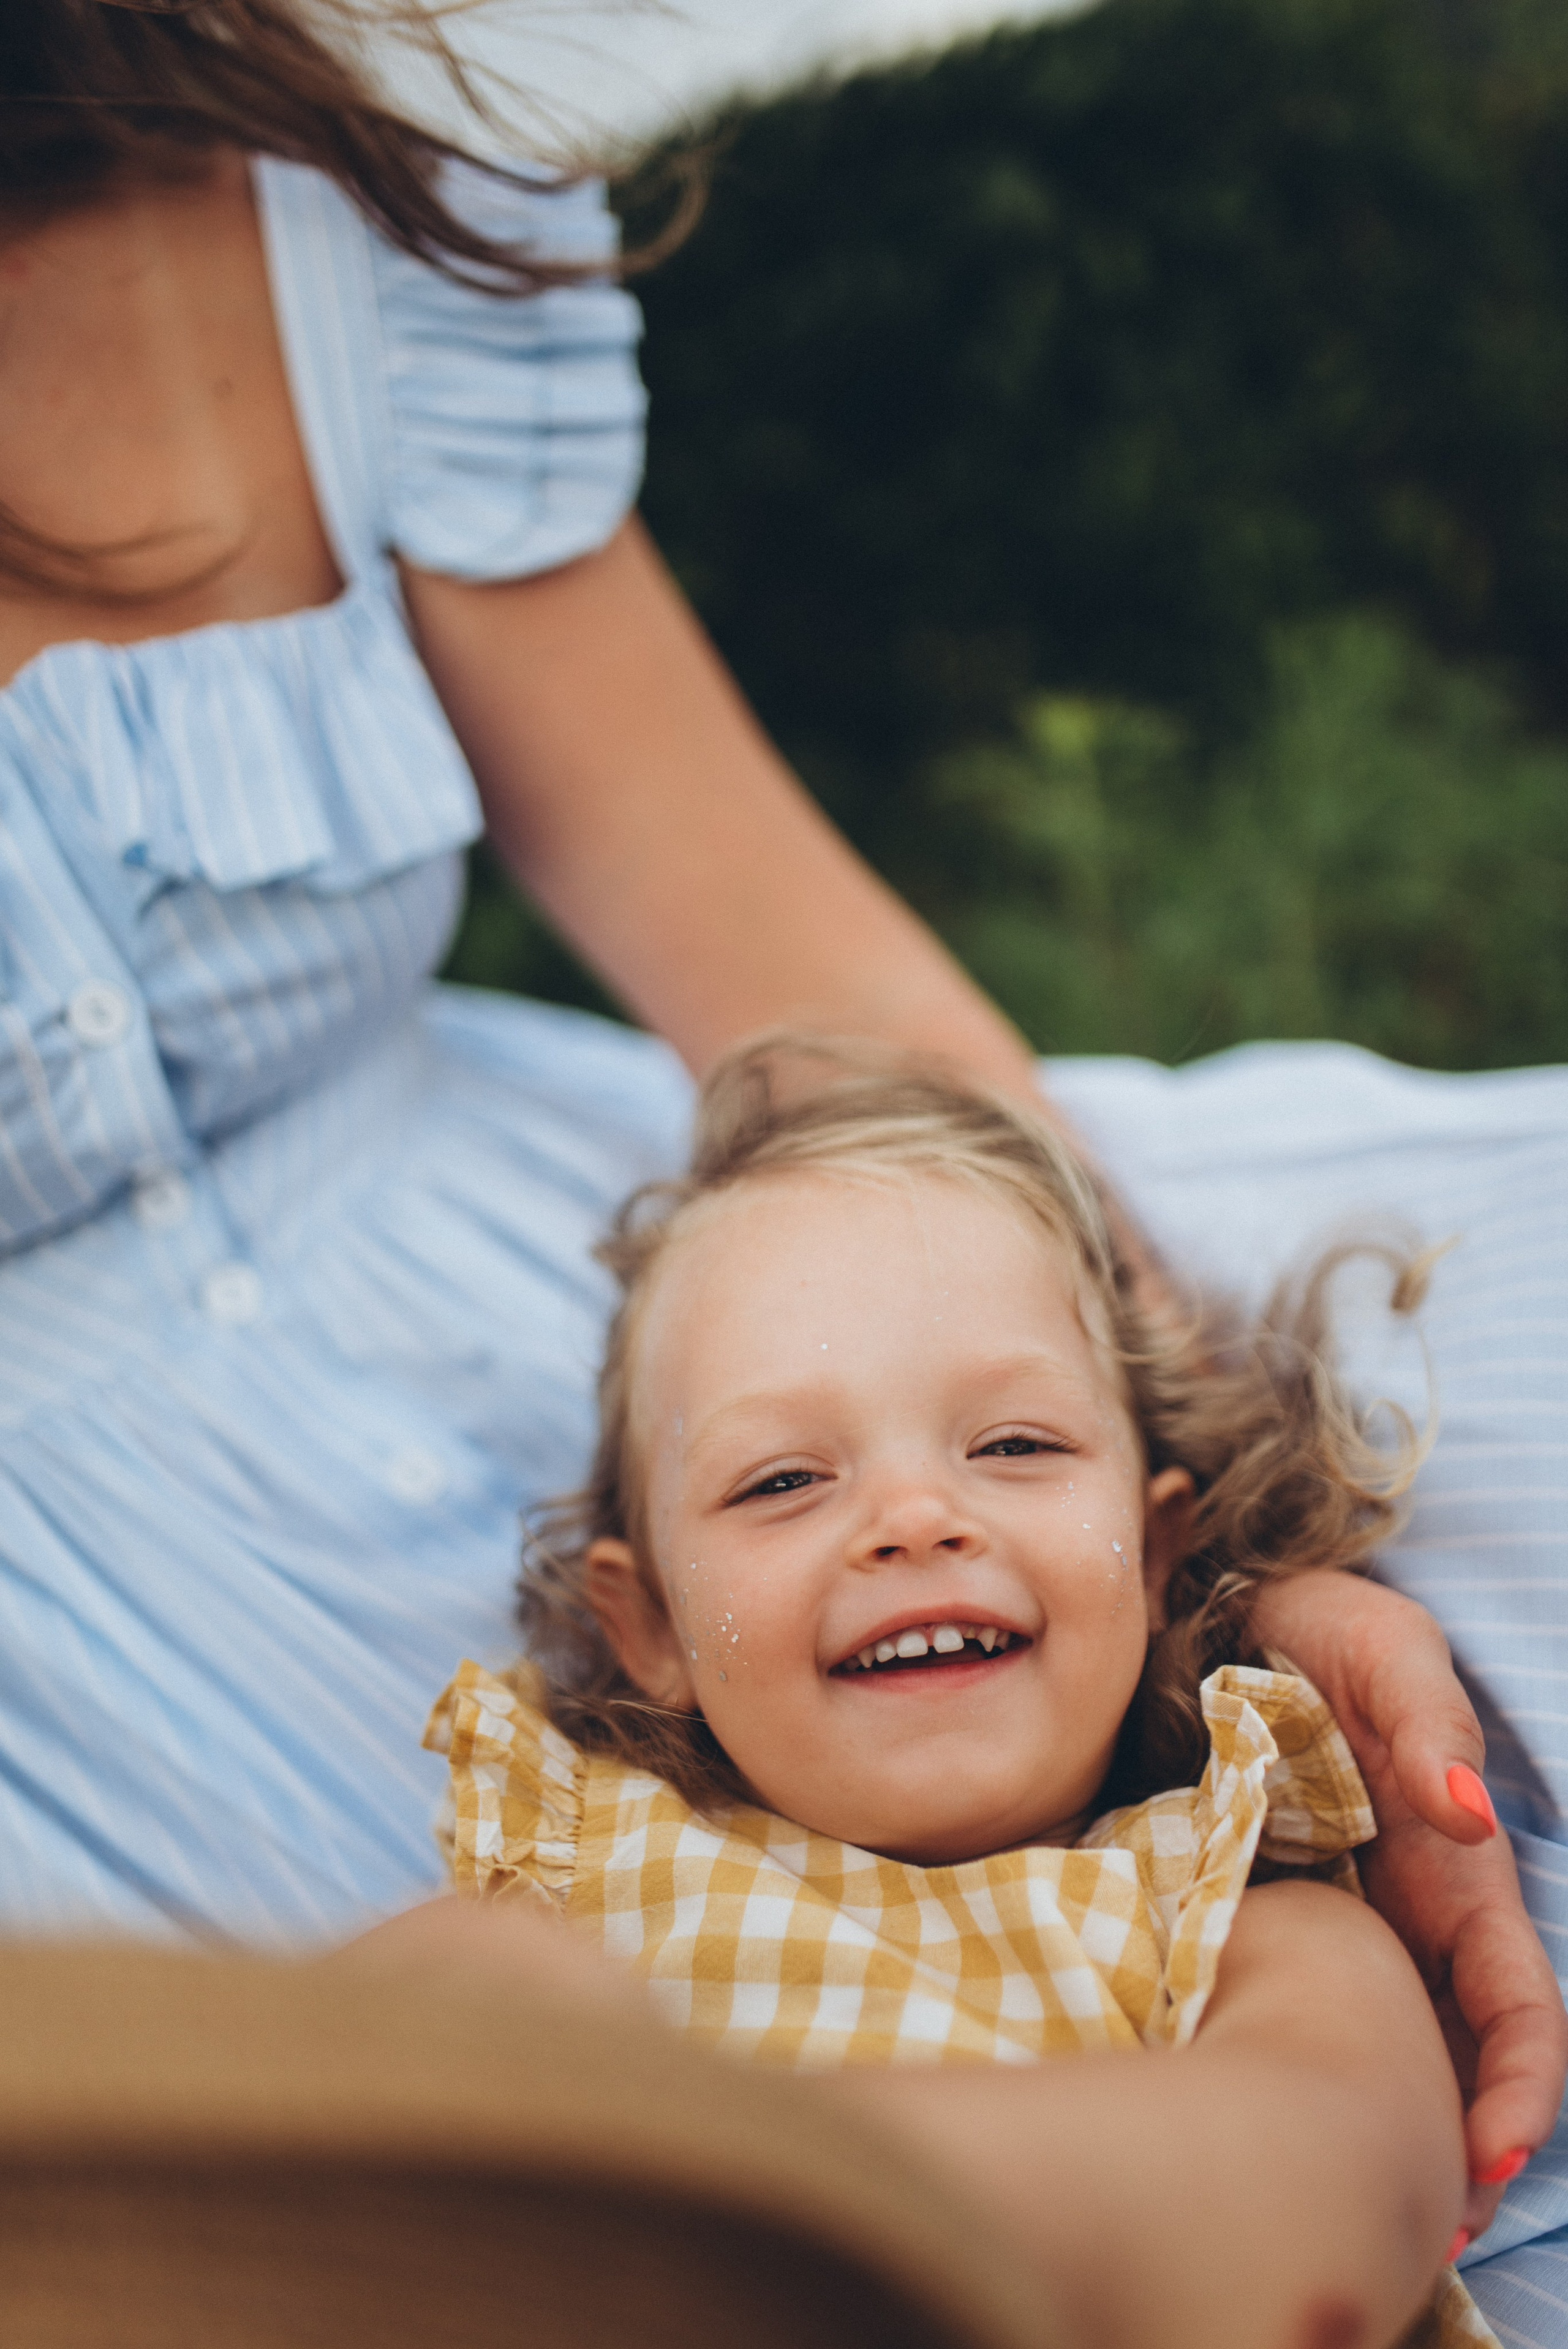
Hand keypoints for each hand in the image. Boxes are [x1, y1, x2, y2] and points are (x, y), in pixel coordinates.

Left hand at [1252, 1571, 1567, 2242]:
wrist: (1226, 1605)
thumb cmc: (1325, 1627)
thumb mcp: (1390, 1653)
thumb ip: (1427, 1728)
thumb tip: (1462, 1812)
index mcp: (1455, 1875)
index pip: (1516, 2008)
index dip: (1519, 2089)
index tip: (1485, 2158)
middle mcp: (1404, 1915)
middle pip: (1449, 2058)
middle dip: (1444, 2149)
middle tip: (1410, 2235)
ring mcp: (1335, 1920)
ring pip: (1372, 2048)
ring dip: (1364, 2126)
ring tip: (1324, 2203)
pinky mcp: (1258, 1910)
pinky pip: (1279, 2002)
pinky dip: (1275, 2065)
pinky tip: (1236, 2113)